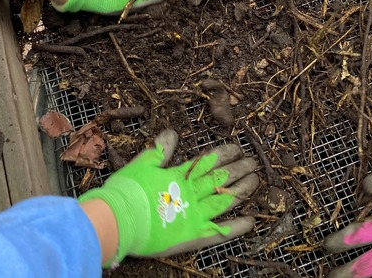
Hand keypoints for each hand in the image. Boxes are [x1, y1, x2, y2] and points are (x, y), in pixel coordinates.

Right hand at [78, 129, 258, 267]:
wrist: (116, 221)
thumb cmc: (125, 192)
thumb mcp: (141, 165)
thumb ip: (158, 151)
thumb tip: (171, 134)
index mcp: (179, 176)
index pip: (208, 162)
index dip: (224, 155)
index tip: (237, 148)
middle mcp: (191, 194)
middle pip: (220, 179)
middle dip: (238, 169)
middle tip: (252, 162)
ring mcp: (195, 215)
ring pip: (224, 200)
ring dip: (241, 190)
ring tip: (254, 180)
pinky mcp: (194, 236)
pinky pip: (220, 232)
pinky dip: (236, 227)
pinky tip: (251, 221)